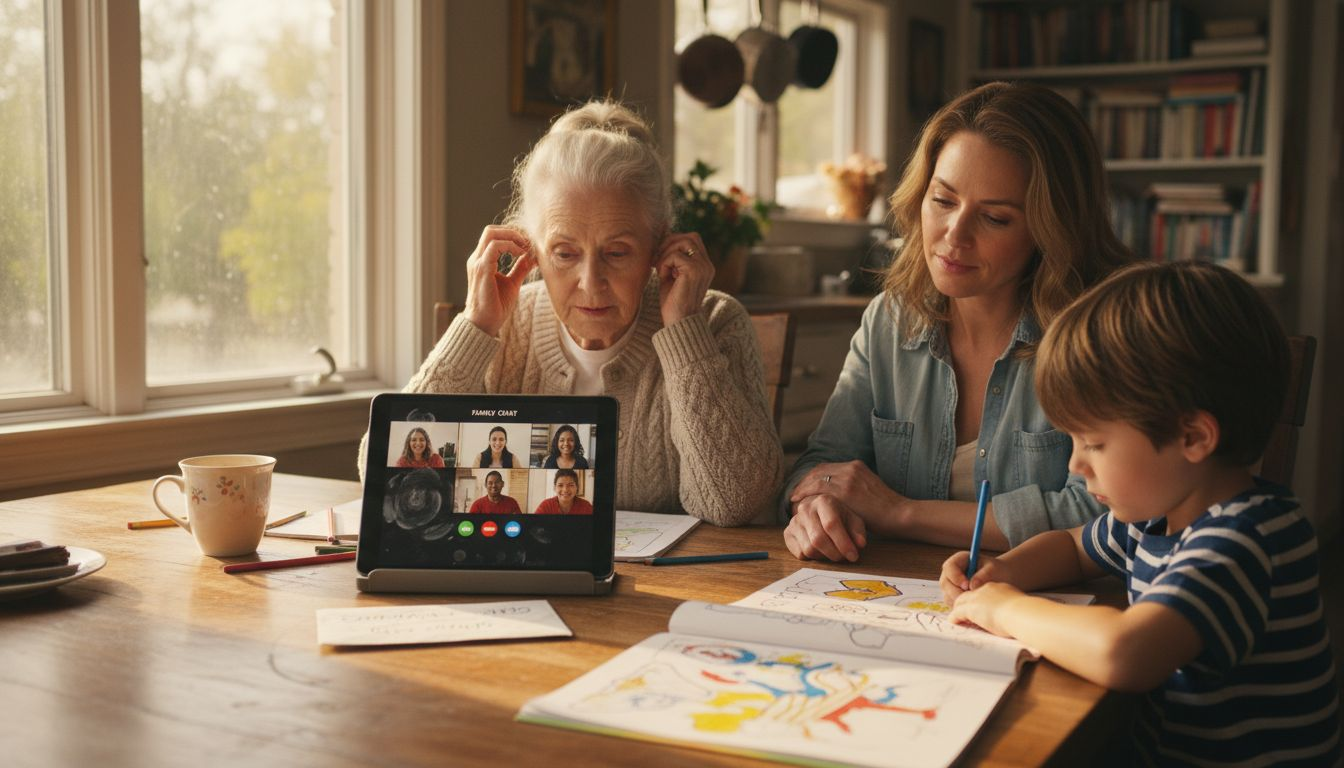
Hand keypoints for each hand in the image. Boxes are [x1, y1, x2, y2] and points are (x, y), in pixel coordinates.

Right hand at [462, 226, 535, 336]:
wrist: (484, 323)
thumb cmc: (496, 306)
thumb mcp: (512, 283)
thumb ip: (520, 268)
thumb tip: (532, 257)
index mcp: (482, 260)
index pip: (494, 236)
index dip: (512, 235)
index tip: (529, 244)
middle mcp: (477, 258)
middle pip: (491, 230)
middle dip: (512, 232)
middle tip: (528, 243)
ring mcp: (478, 263)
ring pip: (491, 234)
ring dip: (512, 237)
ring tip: (526, 248)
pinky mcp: (482, 269)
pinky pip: (494, 247)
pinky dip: (510, 246)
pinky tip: (521, 254)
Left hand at [655, 233, 713, 326]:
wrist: (678, 322)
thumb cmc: (673, 301)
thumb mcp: (673, 275)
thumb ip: (672, 258)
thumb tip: (662, 240)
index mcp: (705, 266)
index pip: (693, 240)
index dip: (675, 242)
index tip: (660, 256)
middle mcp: (707, 265)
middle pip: (690, 237)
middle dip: (670, 243)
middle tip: (657, 258)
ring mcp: (703, 267)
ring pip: (683, 242)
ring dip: (666, 253)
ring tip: (660, 269)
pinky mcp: (694, 271)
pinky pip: (675, 255)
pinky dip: (664, 263)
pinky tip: (663, 276)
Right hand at [783, 494, 867, 561]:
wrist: (821, 512)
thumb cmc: (841, 517)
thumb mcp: (853, 520)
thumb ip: (858, 532)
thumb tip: (859, 544)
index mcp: (823, 501)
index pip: (831, 524)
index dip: (843, 543)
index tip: (853, 555)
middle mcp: (805, 508)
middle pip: (818, 539)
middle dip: (834, 553)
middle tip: (844, 558)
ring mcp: (794, 521)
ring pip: (809, 549)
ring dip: (824, 556)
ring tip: (834, 552)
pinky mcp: (787, 533)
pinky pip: (800, 554)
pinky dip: (813, 558)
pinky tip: (821, 551)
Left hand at [790, 461, 905, 532]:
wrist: (900, 515)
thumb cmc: (885, 511)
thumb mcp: (867, 492)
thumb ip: (851, 490)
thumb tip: (833, 499)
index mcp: (856, 466)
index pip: (826, 468)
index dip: (811, 478)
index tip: (802, 489)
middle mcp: (851, 467)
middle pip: (818, 471)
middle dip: (803, 482)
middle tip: (793, 495)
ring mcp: (848, 476)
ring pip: (815, 478)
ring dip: (802, 489)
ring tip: (793, 501)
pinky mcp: (846, 489)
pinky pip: (819, 489)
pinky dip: (806, 495)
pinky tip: (798, 503)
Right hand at [939, 551, 1012, 605]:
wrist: (999, 578)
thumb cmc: (996, 570)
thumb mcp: (992, 569)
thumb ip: (983, 575)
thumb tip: (972, 586)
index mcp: (958, 560)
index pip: (949, 567)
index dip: (955, 577)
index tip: (967, 585)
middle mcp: (951, 573)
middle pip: (945, 583)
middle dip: (956, 592)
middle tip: (970, 599)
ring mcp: (951, 586)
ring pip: (947, 596)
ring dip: (959, 602)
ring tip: (975, 603)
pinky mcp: (953, 597)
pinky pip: (952, 604)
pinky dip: (961, 608)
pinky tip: (974, 608)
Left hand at [947, 581, 1026, 636]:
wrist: (1020, 612)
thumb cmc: (1024, 612)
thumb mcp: (1019, 606)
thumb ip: (1013, 608)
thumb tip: (1017, 618)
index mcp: (998, 588)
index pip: (983, 592)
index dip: (979, 600)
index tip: (980, 608)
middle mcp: (985, 590)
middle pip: (969, 594)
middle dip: (964, 603)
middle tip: (962, 612)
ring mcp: (976, 599)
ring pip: (960, 601)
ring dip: (958, 609)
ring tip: (957, 618)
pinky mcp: (970, 609)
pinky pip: (957, 613)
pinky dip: (955, 618)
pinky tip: (954, 623)